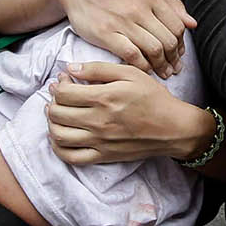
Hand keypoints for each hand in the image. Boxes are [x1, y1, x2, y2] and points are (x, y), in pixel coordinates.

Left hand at [46, 63, 214, 166]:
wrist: (173, 128)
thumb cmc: (154, 98)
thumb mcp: (132, 74)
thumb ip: (99, 69)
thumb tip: (71, 68)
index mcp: (104, 98)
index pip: (64, 93)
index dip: (59, 84)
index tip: (64, 80)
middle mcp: (98, 121)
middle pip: (57, 113)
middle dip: (52, 101)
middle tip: (59, 95)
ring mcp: (99, 141)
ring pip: (59, 135)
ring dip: (51, 123)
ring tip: (57, 113)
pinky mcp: (103, 156)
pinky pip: (71, 157)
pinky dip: (58, 148)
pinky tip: (59, 137)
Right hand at [52, 0, 196, 78]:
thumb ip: (170, 4)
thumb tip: (192, 23)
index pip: (177, 26)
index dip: (181, 45)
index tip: (179, 56)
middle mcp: (140, 7)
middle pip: (168, 40)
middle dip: (174, 59)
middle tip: (174, 69)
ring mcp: (123, 21)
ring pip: (154, 50)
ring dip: (161, 66)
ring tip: (163, 73)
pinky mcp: (107, 33)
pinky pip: (133, 56)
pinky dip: (142, 67)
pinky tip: (144, 71)